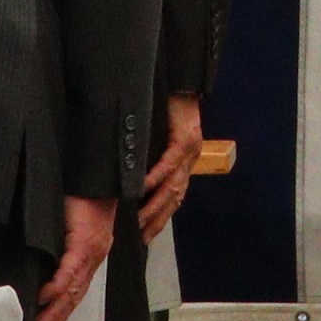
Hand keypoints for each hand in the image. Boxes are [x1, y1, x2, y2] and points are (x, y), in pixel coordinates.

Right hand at [34, 192, 112, 320]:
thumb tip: (42, 265)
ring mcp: (92, 252)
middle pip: (74, 298)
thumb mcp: (72, 227)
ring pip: (73, 290)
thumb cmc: (84, 197)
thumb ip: (62, 247)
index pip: (75, 292)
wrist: (99, 177)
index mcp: (91, 257)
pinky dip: (58, 286)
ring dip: (55, 311)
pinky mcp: (85, 241)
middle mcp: (94, 259)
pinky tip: (45, 298)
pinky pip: (71, 269)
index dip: (61, 313)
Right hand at [138, 94, 205, 235]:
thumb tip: (129, 179)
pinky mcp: (186, 137)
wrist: (183, 82)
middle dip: (156, 220)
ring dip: (155, 205)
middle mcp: (191, 160)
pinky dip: (155, 177)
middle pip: (174, 198)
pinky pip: (169, 162)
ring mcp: (191, 150)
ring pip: (173, 186)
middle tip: (139, 238)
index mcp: (185, 162)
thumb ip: (150, 158)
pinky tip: (142, 189)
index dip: (160, 219)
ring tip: (137, 220)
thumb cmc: (168, 108)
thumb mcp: (158, 138)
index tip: (144, 236)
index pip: (173, 198)